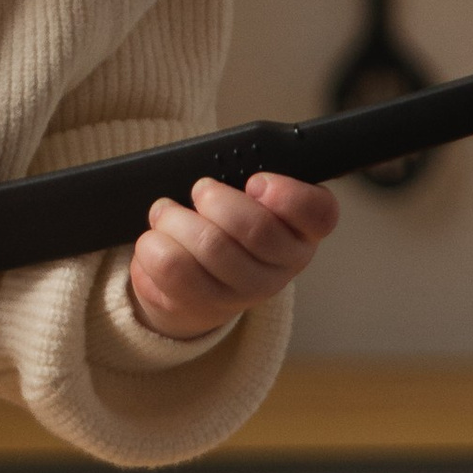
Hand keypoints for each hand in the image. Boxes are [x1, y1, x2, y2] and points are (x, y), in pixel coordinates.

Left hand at [128, 170, 337, 340]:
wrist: (192, 284)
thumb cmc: (222, 225)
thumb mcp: (243, 196)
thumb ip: (244, 175)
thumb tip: (221, 167)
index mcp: (303, 229)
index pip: (319, 212)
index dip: (286, 194)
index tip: (255, 182)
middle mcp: (284, 264)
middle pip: (255, 228)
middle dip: (214, 198)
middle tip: (200, 190)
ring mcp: (247, 291)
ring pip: (209, 246)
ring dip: (175, 219)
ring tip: (167, 214)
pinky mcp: (205, 305)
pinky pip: (173, 267)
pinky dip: (153, 244)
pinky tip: (157, 240)